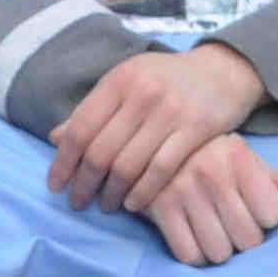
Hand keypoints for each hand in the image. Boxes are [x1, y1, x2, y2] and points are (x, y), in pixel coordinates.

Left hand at [47, 41, 263, 211]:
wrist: (222, 70)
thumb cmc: (166, 80)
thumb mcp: (127, 83)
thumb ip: (93, 109)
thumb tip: (55, 138)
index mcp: (120, 79)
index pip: (81, 127)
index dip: (63, 161)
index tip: (55, 185)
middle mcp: (142, 93)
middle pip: (102, 150)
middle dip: (84, 183)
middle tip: (77, 202)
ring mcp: (170, 111)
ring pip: (128, 165)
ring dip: (111, 193)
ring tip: (105, 206)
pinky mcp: (195, 129)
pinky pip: (161, 170)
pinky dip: (142, 193)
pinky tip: (132, 204)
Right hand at [144, 133, 277, 265]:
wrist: (153, 139)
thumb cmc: (208, 153)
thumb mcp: (241, 155)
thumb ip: (269, 176)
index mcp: (238, 158)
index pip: (273, 213)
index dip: (267, 218)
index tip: (257, 212)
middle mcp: (212, 175)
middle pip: (249, 240)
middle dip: (246, 240)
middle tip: (237, 229)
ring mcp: (184, 193)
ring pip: (219, 253)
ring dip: (221, 250)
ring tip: (216, 234)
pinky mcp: (160, 210)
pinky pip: (189, 255)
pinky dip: (197, 255)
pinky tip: (196, 240)